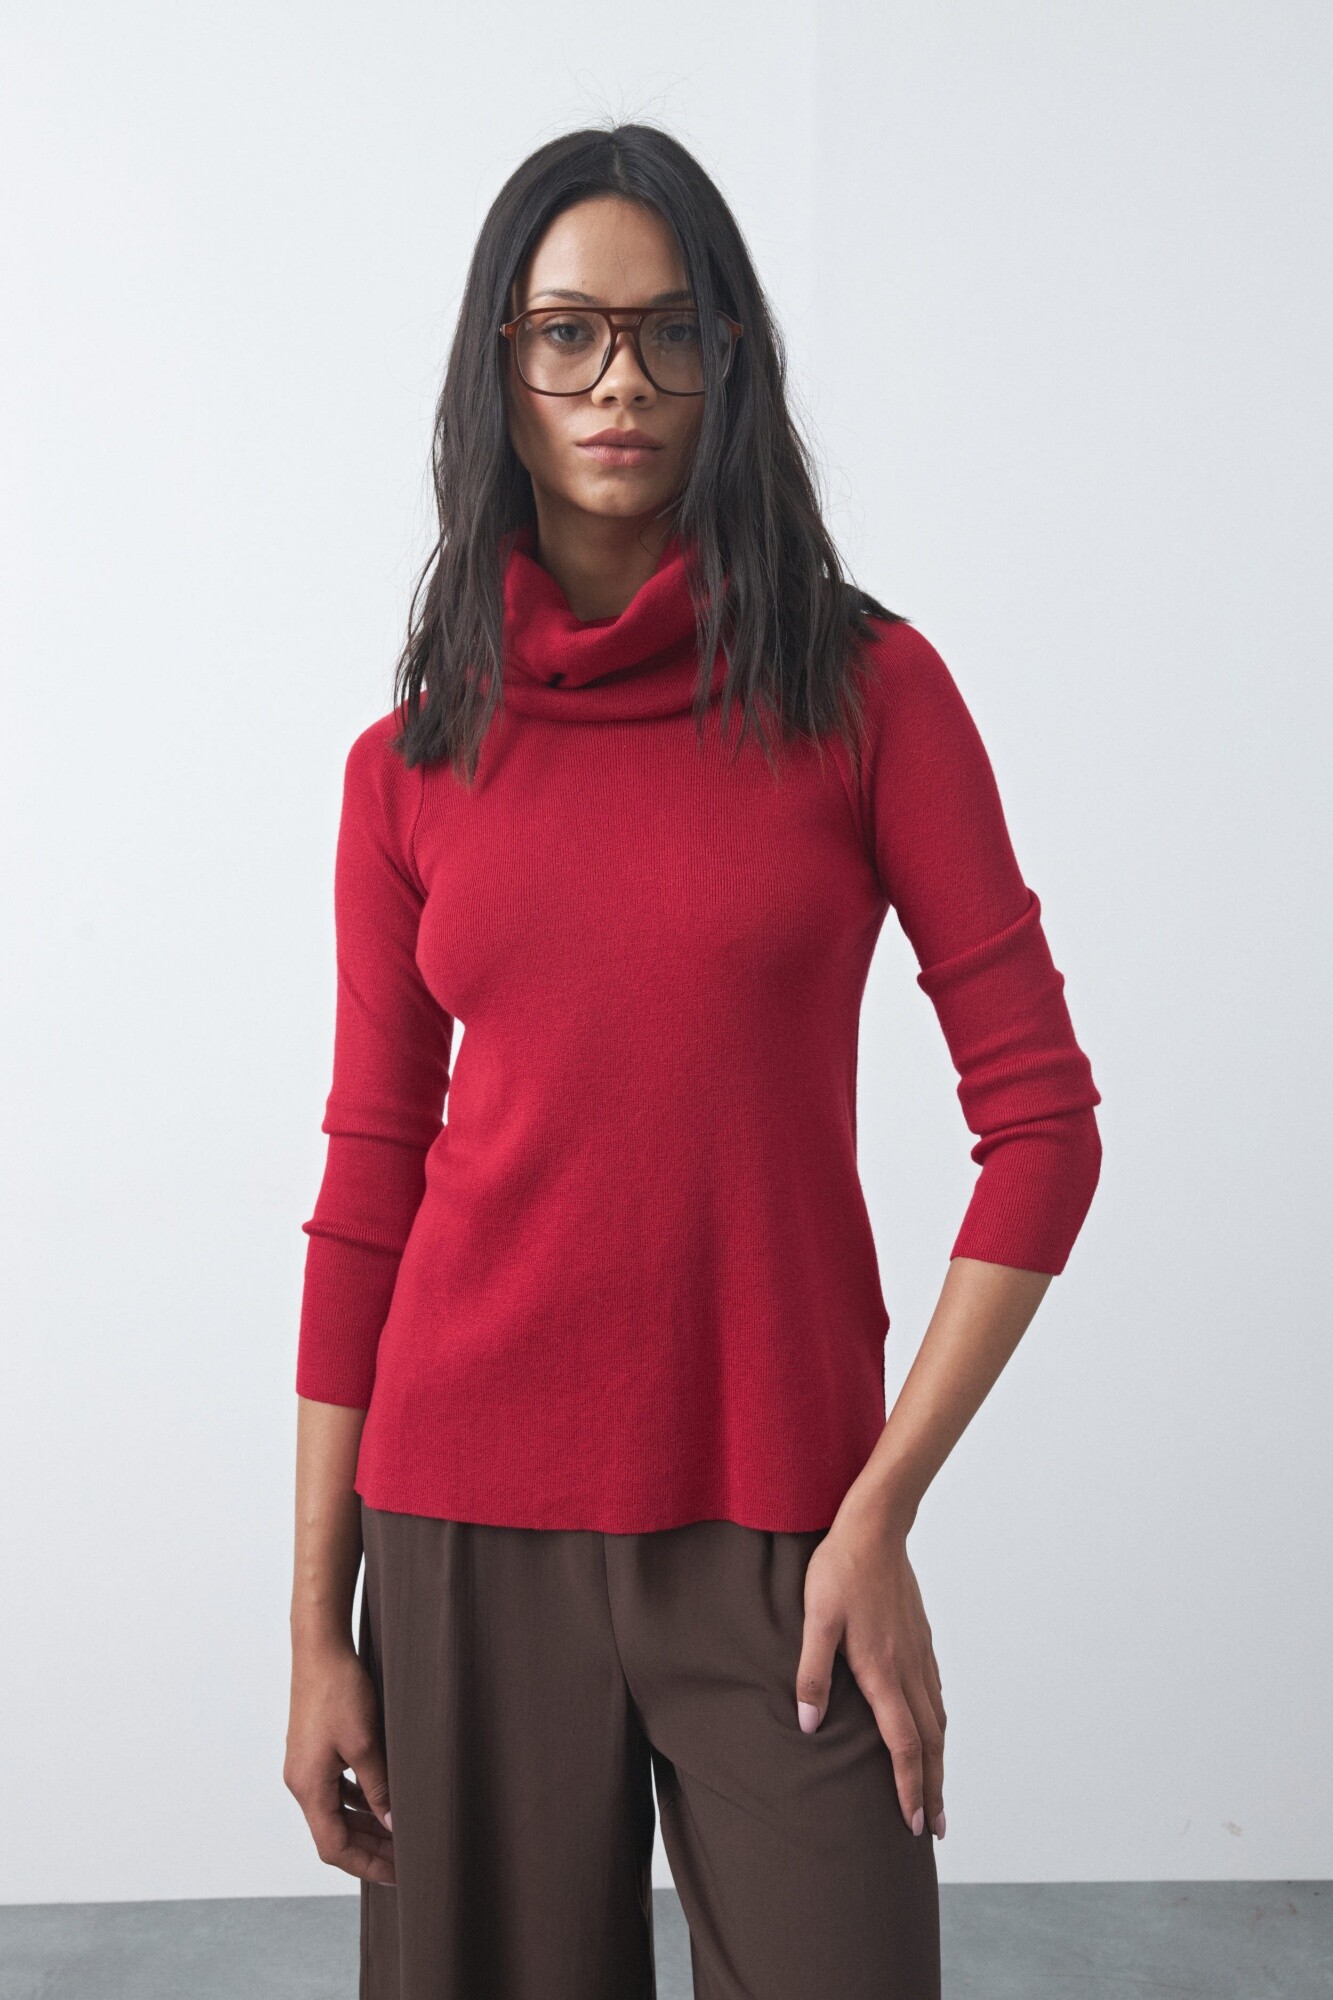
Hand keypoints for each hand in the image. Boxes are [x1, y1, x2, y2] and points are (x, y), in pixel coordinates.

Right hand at [284, 1640, 395, 1885]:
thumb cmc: (339, 1690)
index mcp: (308, 1787)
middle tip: (406, 1859)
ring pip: (336, 1811)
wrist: (319, 1648)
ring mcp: (306, 1765)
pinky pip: (336, 1789)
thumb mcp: (365, 1743)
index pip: (334, 1847)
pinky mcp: (314, 1750)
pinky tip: (380, 1799)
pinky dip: (358, 1801)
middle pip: (334, 1833)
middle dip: (370, 1849)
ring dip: (366, 1825)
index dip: (367, 1865)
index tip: (398, 1874)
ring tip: (399, 1834)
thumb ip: (378, 1787)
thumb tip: (393, 1824)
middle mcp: (301, 1782)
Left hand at [795, 1500, 946, 1839]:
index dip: (909, 1787)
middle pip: (930, 1742)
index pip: (904, 1744)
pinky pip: (936, 1694)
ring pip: (937, 1720)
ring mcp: (919, 1654)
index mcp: (882, 1671)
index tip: (912, 1823)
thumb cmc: (839, 1571)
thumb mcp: (815, 1621)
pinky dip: (938, 1725)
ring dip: (939, 1761)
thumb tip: (809, 1726)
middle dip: (933, 1789)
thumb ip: (812, 1674)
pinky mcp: (921, 1639)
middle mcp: (908, 1669)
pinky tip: (932, 1729)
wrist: (875, 1528)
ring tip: (937, 1791)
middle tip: (934, 1828)